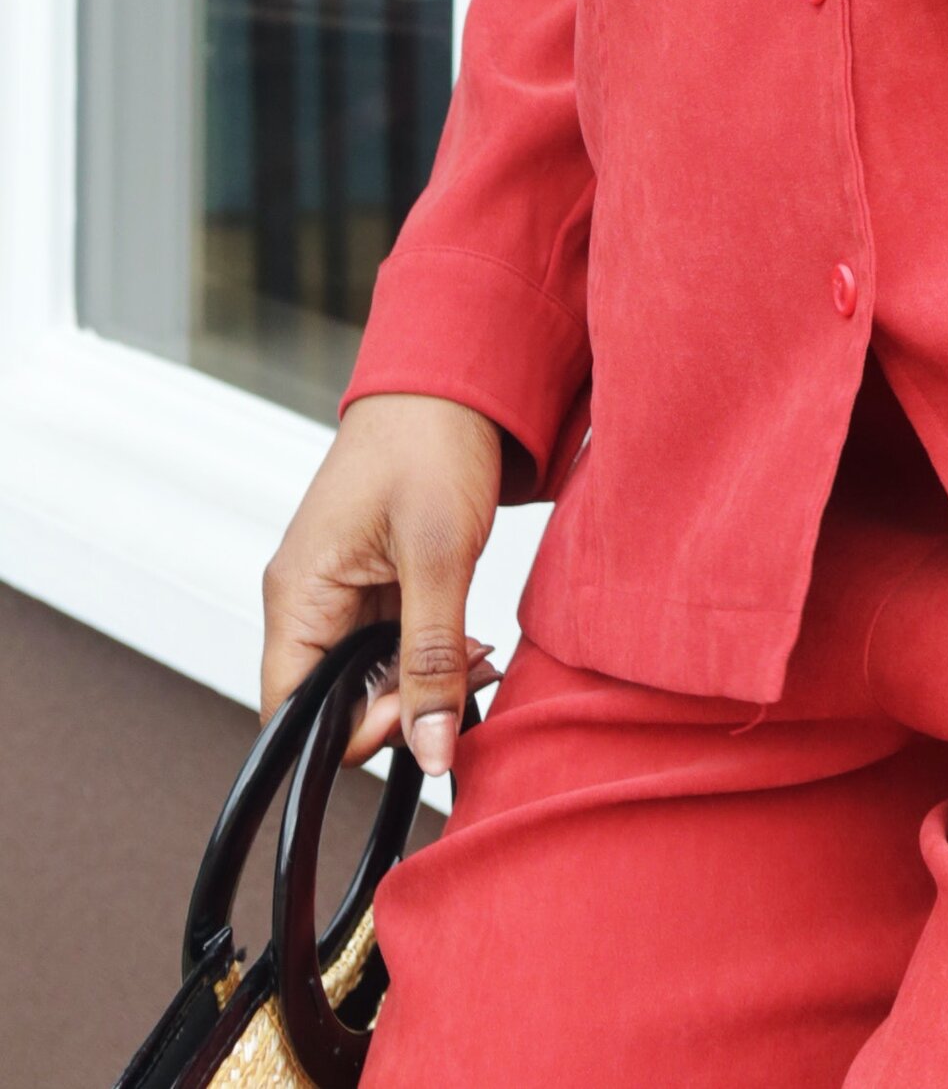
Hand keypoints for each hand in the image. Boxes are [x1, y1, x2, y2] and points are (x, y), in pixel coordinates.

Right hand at [261, 393, 504, 772]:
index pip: (290, 712)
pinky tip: (469, 638)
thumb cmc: (431, 443)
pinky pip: (390, 644)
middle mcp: (308, 599)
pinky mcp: (376, 581)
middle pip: (333, 701)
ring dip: (423, 677)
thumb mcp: (439, 557)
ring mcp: (341, 590)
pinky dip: (430, 649)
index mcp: (297, 595)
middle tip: (466, 676)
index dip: (352, 734)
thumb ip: (432, 658)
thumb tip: (429, 752)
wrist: (457, 374)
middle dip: (401, 704)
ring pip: (369, 677)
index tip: (421, 710)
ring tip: (478, 651)